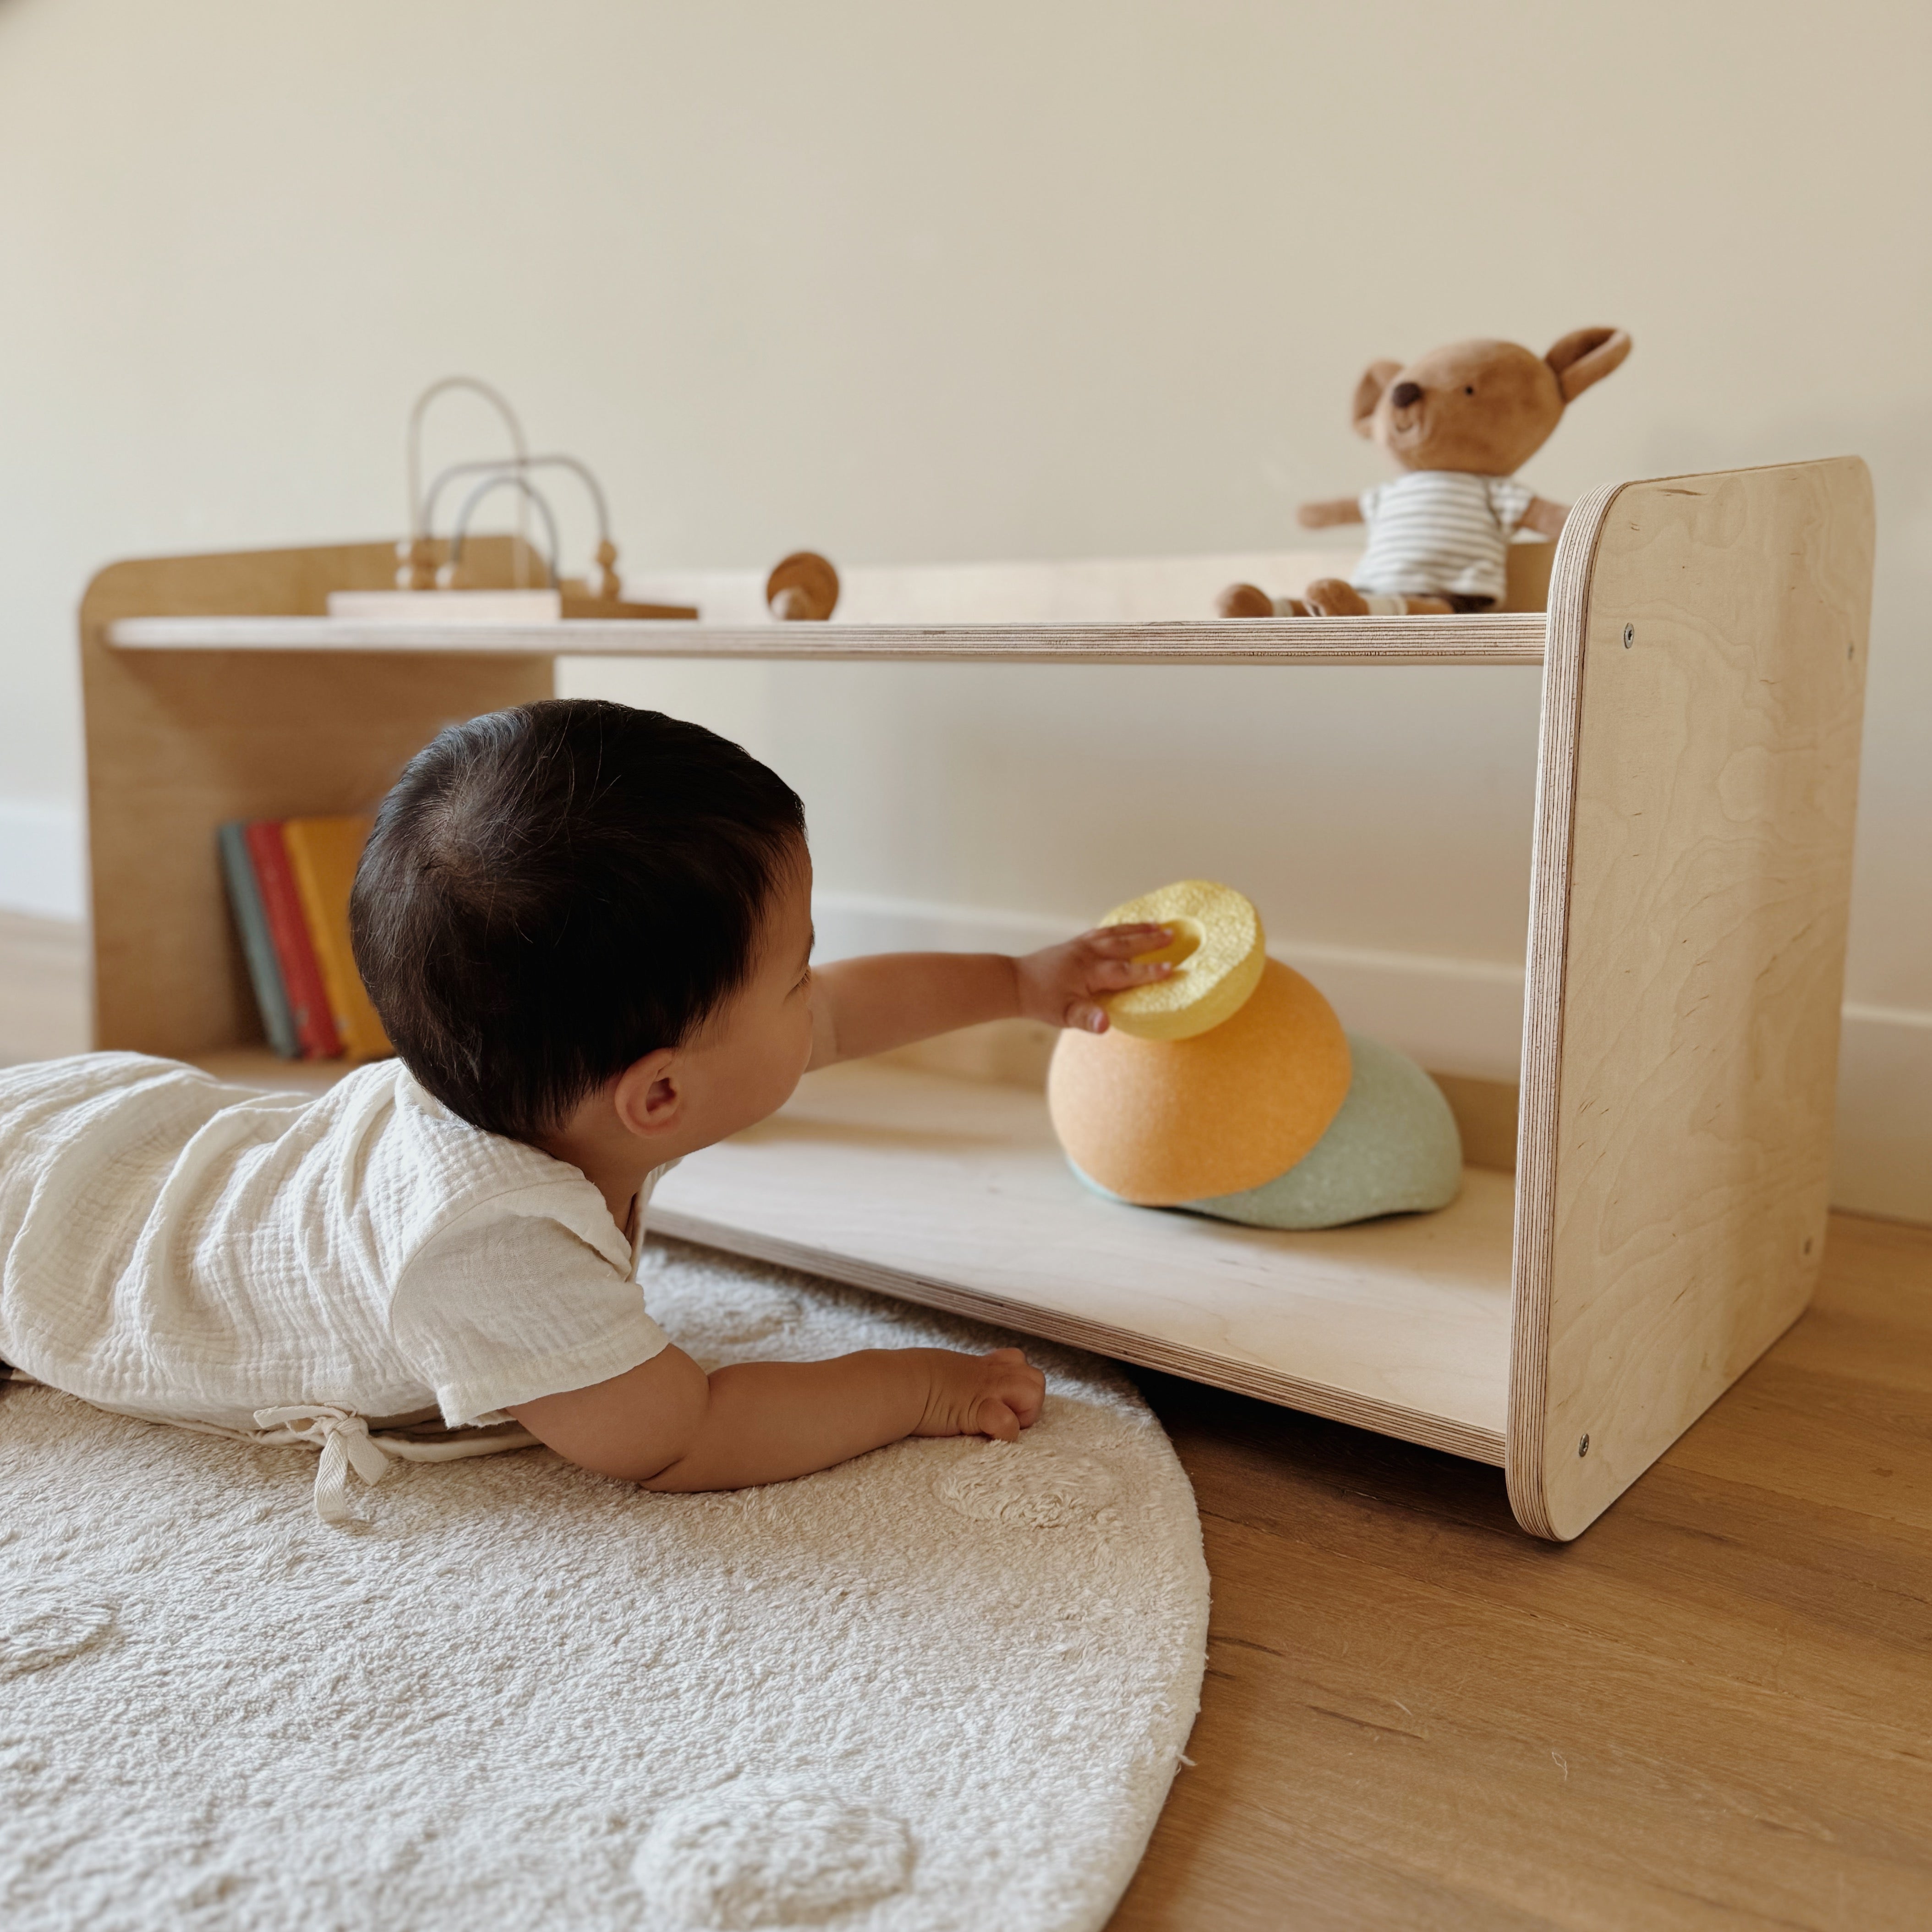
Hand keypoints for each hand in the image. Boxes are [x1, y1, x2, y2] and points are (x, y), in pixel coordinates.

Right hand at [915, 1347, 1045, 1443]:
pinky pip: (1008, 1422)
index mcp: (984, 1365)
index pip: (1020, 1362)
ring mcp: (988, 1390)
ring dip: (1021, 1414)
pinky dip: (1003, 1433)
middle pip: (1037, 1379)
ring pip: (1033, 1395)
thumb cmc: (914, 1380)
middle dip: (1026, 1401)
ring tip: (995, 1423)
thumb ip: (965, 1378)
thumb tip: (960, 1391)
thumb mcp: (947, 1371)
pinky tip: (985, 1435)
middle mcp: (992, 1374)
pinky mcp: (979, 1410)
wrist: (898, 1384)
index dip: (1014, 1384)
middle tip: (1000, 1413)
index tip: (995, 1399)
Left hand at [1014, 924, 1173, 1032]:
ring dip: (1137, 929)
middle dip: (1150, 940)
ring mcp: (1081, 946)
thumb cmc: (1040, 1001)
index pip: (1125, 972)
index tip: (1171, 968)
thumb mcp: (1064, 1015)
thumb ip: (1087, 1019)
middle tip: (1173, 935)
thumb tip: (1106, 1024)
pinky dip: (1118, 928)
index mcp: (1089, 972)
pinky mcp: (1075, 944)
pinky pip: (1102, 932)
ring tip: (1158, 925)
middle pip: (1124, 945)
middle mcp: (1088, 954)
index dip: (1149, 971)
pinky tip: (1125, 928)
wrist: (1013, 983)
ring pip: (1114, 934)